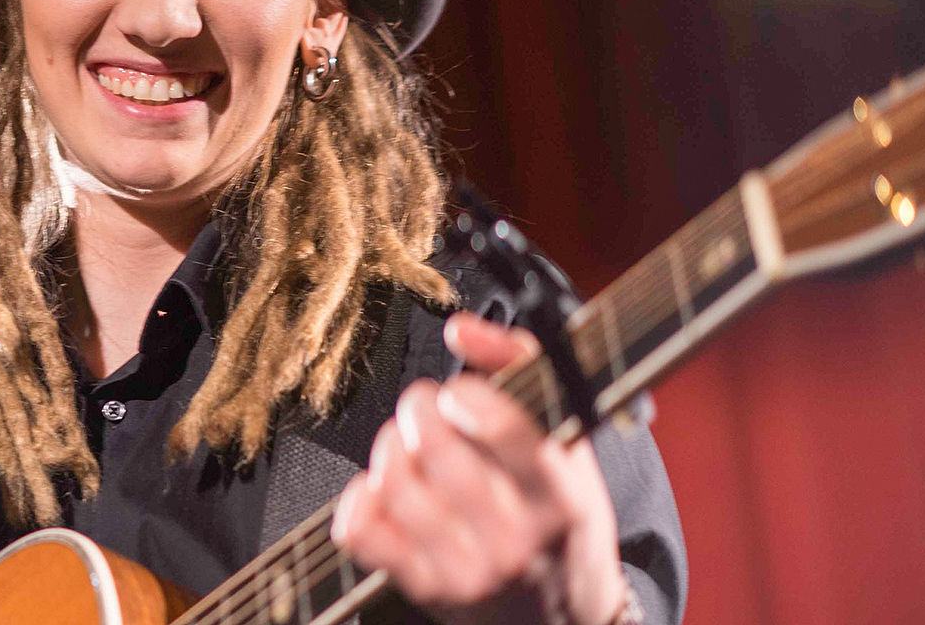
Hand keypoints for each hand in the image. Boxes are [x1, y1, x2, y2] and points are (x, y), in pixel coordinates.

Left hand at [330, 313, 630, 624]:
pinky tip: (382, 488)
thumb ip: (517, 364)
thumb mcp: (564, 436)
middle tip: (424, 406)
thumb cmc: (557, 509)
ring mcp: (470, 572)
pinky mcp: (427, 591)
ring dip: (389, 450)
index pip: (507, 431)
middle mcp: (517, 539)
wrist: (563, 611)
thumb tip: (459, 328)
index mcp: (559, 494)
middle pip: (438, 452)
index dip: (468, 397)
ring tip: (406, 445)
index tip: (460, 394)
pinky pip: (363, 531)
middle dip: (419, 411)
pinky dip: (360, 498)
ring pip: (396, 488)